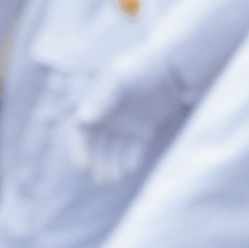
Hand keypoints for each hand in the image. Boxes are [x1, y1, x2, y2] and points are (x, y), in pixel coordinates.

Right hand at [65, 47, 186, 186]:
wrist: (170, 66)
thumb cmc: (140, 68)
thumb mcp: (119, 80)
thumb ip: (102, 100)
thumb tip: (83, 121)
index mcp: (94, 106)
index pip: (80, 133)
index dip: (78, 151)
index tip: (82, 168)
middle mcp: (107, 119)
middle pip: (96, 148)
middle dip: (96, 164)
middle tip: (102, 181)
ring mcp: (124, 126)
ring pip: (113, 152)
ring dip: (110, 167)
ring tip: (113, 180)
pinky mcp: (142, 131)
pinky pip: (133, 151)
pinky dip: (130, 160)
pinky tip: (131, 166)